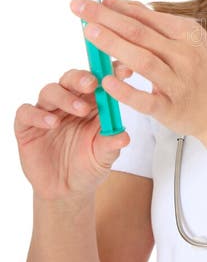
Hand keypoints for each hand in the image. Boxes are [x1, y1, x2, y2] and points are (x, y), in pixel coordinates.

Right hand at [14, 66, 131, 200]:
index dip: (110, 72)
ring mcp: (47, 112)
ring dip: (65, 97)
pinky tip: (52, 123)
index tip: (125, 71)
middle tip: (93, 84)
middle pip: (72, 79)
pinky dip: (38, 115)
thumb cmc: (89, 166)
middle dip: (83, 78)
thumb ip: (111, 144)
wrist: (66, 190)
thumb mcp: (104, 157)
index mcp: (92, 104)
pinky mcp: (27, 126)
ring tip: (80, 110)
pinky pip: (26, 112)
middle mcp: (69, 102)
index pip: (99, 80)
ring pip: (50, 91)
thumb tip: (124, 136)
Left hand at [69, 0, 206, 141]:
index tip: (94, 1)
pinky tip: (106, 82)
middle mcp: (185, 56)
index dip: (118, 7)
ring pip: (142, 60)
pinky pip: (145, 99)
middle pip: (139, 33)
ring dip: (113, 45)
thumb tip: (124, 8)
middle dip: (106, 18)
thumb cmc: (204, 75)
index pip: (147, 17)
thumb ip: (161, 27)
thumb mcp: (191, 43)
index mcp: (189, 35)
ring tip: (89, 34)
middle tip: (80, 8)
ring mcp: (179, 83)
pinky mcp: (171, 108)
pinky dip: (125, 90)